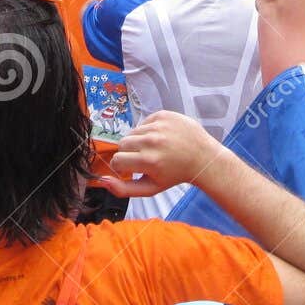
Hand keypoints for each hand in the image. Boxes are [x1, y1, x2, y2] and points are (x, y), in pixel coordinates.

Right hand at [101, 111, 232, 197]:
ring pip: (132, 132)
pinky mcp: (163, 115)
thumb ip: (124, 189)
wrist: (202, 157)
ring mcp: (159, 126)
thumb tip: (102, 180)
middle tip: (143, 159)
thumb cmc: (174, 175)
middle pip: (122, 144)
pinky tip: (161, 138)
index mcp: (149, 161)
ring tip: (154, 149)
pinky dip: (148, 130)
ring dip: (138, 141)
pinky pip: (144, 122)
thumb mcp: (150, 188)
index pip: (117, 160)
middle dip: (129, 153)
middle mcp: (152, 141)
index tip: (133, 169)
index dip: (123, 166)